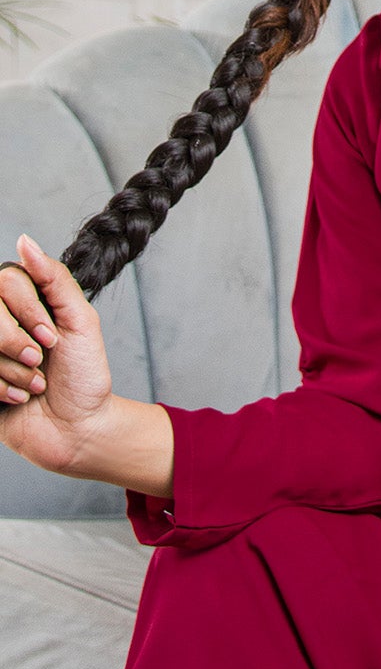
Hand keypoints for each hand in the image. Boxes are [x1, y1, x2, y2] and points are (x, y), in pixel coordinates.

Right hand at [0, 233, 114, 477]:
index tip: (52, 338)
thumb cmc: (84, 375)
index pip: (6, 282)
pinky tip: (19, 398)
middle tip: (41, 361)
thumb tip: (24, 240)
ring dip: (14, 372)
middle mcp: (0, 321)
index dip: (28, 312)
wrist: (79, 428)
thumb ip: (54, 279)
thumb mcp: (81, 321)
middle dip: (18, 343)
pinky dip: (2, 389)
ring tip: (35, 384)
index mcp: (24, 301)